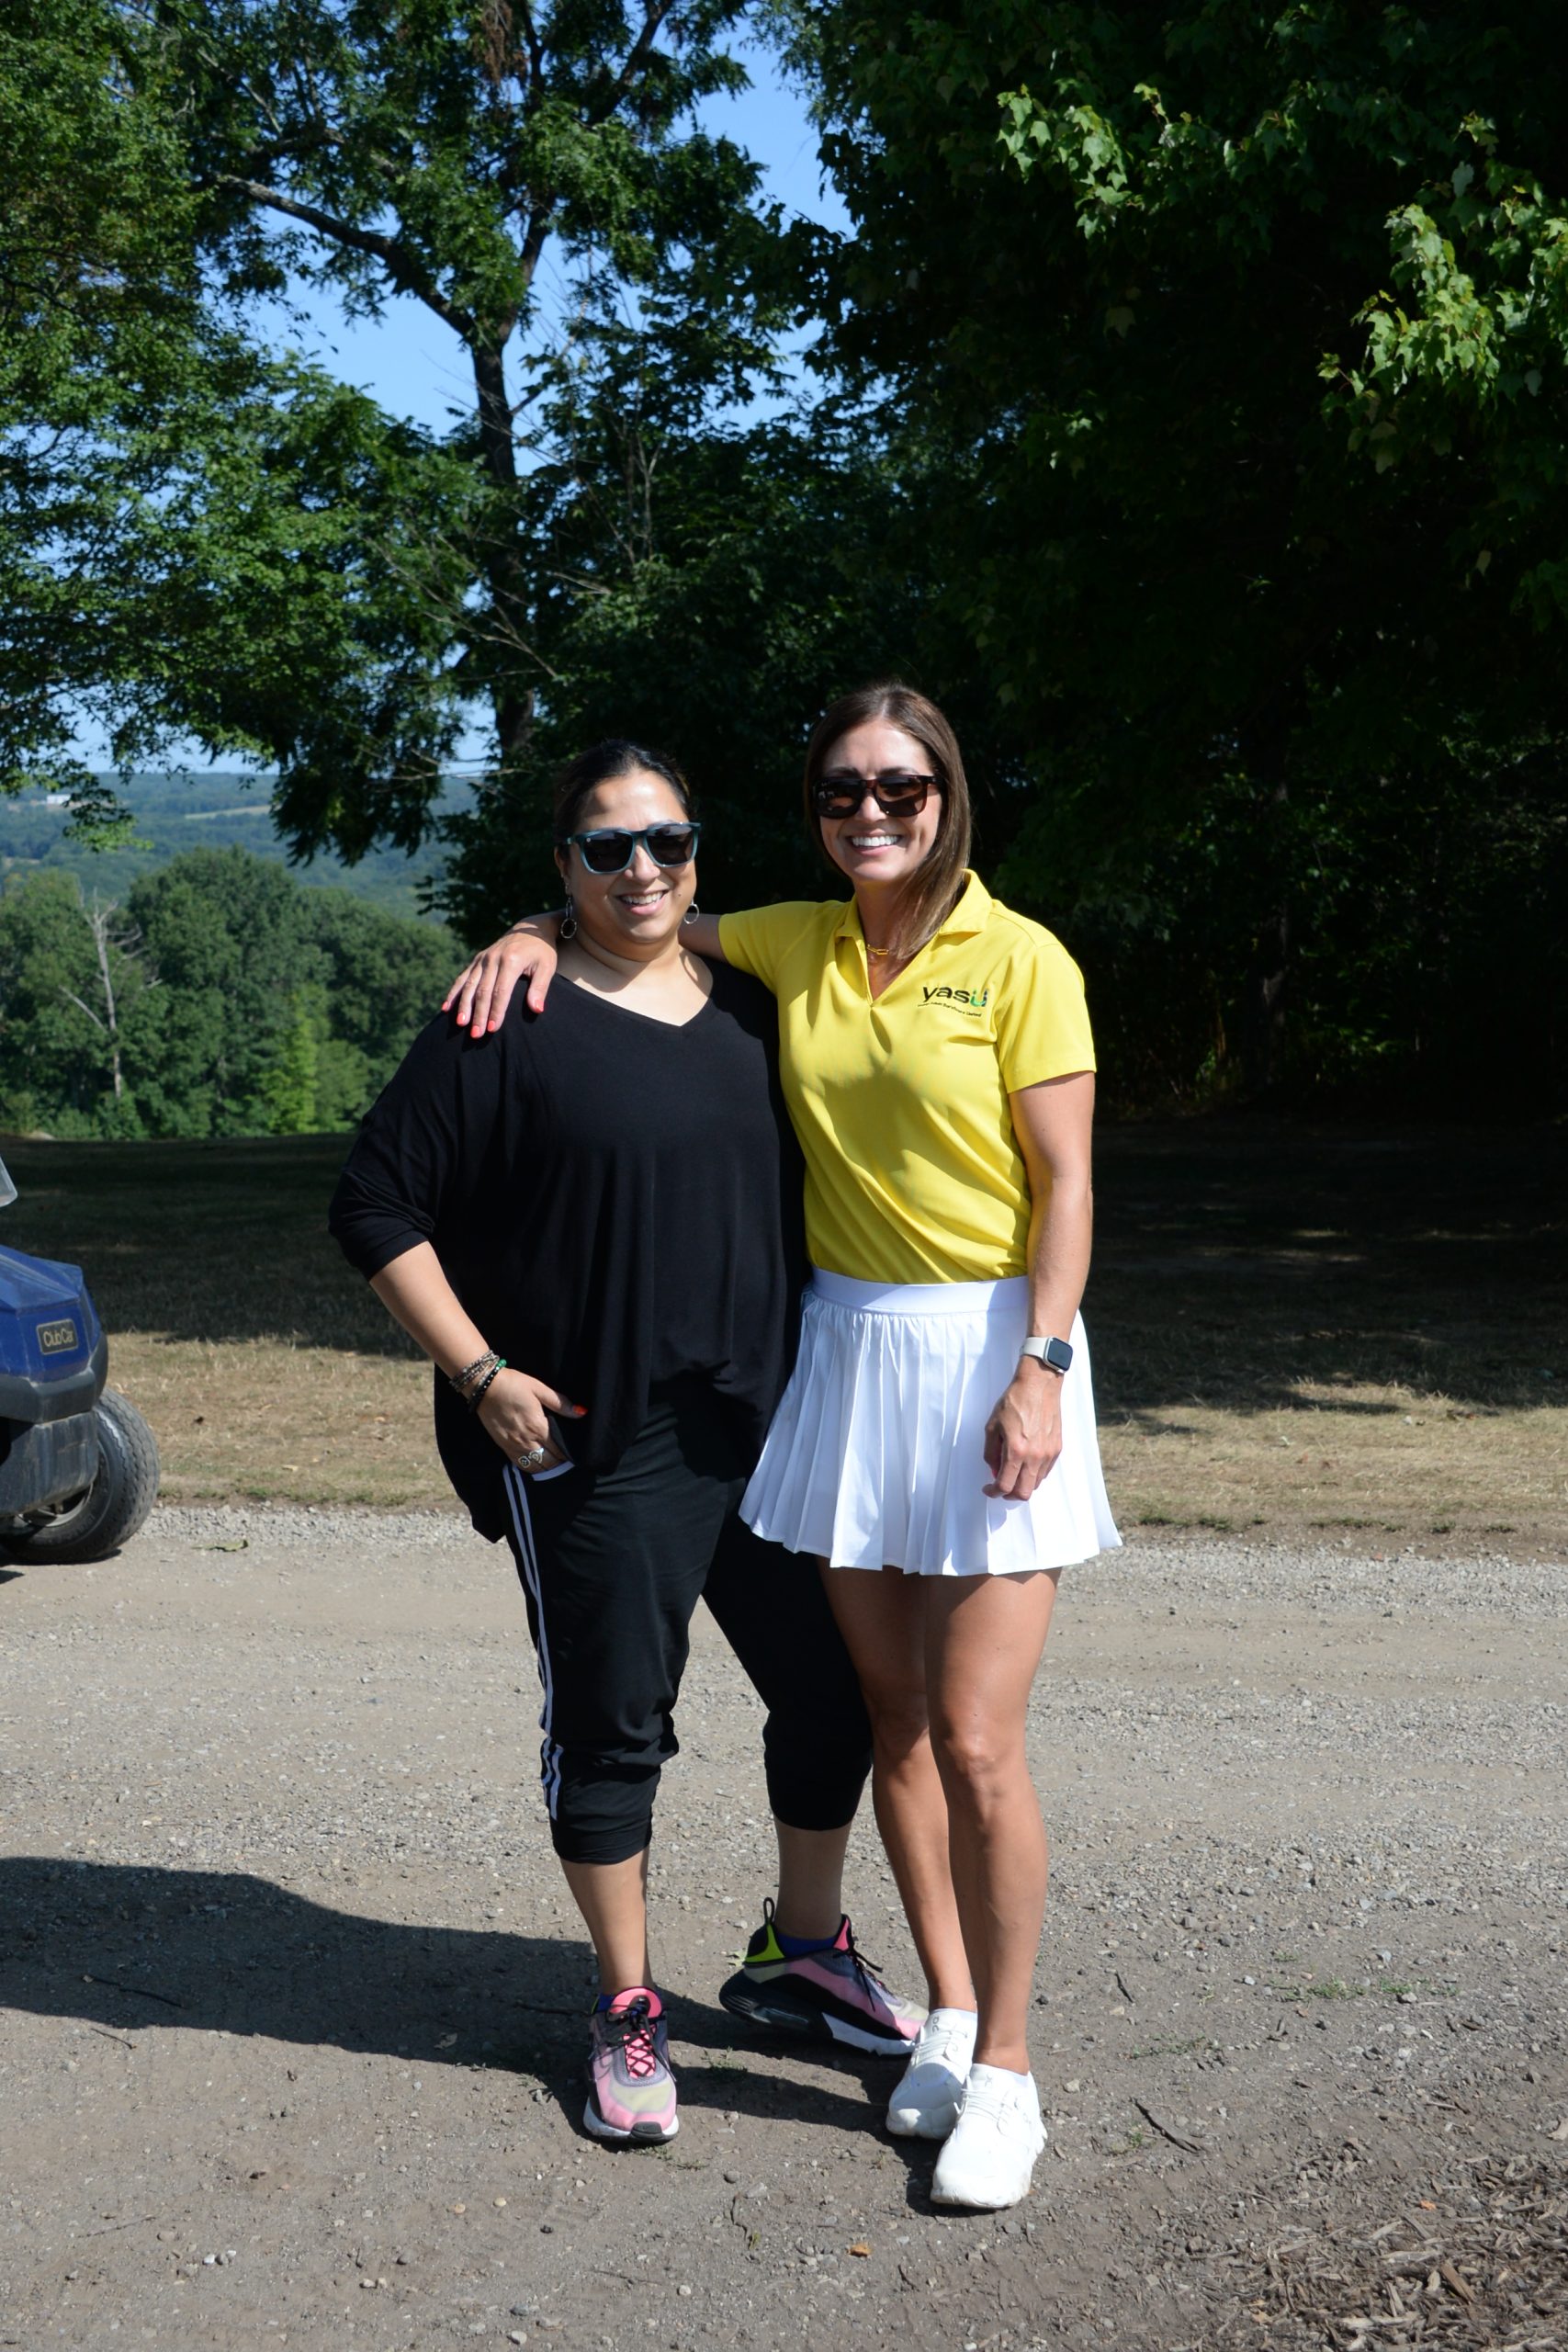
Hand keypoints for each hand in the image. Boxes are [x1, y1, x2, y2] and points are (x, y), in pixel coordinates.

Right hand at [442, 922, 559, 1036]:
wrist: (530, 929)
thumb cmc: (541, 951)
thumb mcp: (547, 967)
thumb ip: (540, 987)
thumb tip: (537, 1009)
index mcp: (510, 961)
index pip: (501, 991)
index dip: (495, 1011)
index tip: (492, 1029)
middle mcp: (493, 959)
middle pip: (482, 991)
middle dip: (478, 1014)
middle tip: (475, 1034)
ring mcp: (482, 959)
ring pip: (469, 985)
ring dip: (463, 1006)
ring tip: (460, 1024)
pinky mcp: (477, 960)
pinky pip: (462, 978)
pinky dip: (454, 993)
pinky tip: (446, 1008)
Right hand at [475, 1368, 583, 1471]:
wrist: (485, 1386)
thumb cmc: (514, 1384)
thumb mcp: (539, 1388)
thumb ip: (560, 1403)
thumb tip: (581, 1412)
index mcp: (538, 1426)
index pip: (558, 1449)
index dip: (568, 1453)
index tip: (574, 1453)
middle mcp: (527, 1440)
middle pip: (548, 1462)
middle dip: (559, 1463)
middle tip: (567, 1460)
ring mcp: (514, 1445)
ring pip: (535, 1467)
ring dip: (546, 1468)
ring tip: (554, 1464)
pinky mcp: (503, 1446)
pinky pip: (520, 1464)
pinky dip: (531, 1467)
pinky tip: (537, 1464)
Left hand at [982, 1364, 1062, 1499]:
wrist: (1038, 1386)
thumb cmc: (1014, 1402)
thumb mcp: (992, 1426)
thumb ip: (991, 1452)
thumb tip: (994, 1470)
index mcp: (1016, 1451)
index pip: (1004, 1485)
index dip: (993, 1492)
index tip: (988, 1489)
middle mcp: (1034, 1456)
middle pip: (1023, 1493)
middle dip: (1009, 1495)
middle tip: (1000, 1487)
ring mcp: (1048, 1454)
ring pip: (1035, 1484)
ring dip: (1022, 1484)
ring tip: (1012, 1473)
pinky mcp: (1057, 1449)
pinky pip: (1044, 1472)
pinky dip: (1033, 1474)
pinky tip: (1025, 1464)